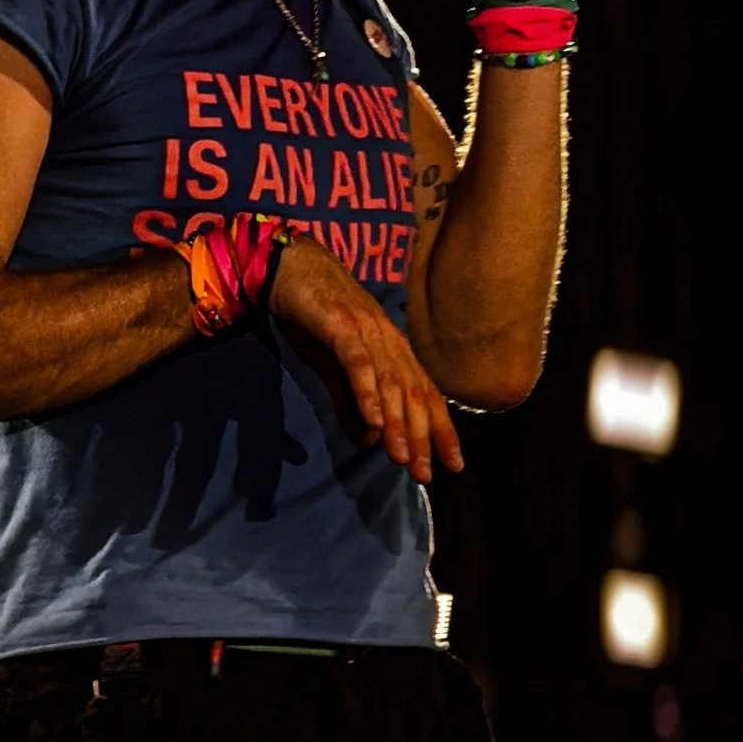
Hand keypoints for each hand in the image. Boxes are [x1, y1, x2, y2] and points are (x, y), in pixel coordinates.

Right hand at [269, 237, 462, 482]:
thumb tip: (368, 439)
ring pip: (390, 382)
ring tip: (402, 457)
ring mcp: (366, 331)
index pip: (425, 395)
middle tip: (425, 474)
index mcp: (393, 350)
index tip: (453, 466)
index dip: (441, 431)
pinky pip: (357, 362)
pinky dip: (366, 391)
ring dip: (397, 422)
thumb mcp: (334, 368)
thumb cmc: (315, 316)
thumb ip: (351, 402)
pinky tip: (372, 420)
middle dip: (423, 437)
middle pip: (414, 394)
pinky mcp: (339, 325)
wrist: (290, 266)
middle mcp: (388, 341)